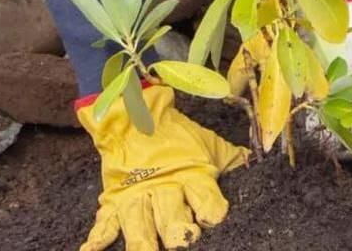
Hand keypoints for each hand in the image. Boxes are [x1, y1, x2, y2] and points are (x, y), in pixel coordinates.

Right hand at [77, 83, 247, 250]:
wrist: (137, 113)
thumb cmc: (178, 137)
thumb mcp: (207, 145)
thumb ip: (230, 159)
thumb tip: (254, 162)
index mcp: (191, 176)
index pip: (204, 196)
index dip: (210, 207)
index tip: (213, 215)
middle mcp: (165, 188)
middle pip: (170, 214)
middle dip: (176, 229)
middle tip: (182, 239)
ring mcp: (138, 195)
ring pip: (140, 222)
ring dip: (142, 241)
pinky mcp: (115, 199)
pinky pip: (105, 221)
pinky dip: (96, 238)